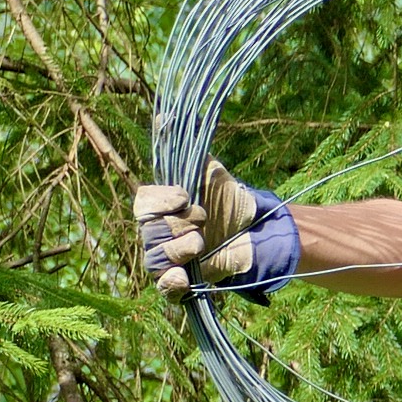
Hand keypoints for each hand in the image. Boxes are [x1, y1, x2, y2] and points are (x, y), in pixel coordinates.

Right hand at [133, 161, 298, 300]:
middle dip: (179, 225)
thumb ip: (188, 149)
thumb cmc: (232, 202)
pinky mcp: (181, 283)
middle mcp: (157, 233)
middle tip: (204, 220)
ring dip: (180, 249)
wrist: (258, 233)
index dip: (162, 201)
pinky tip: (182, 276)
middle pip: (150, 231)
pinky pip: (163, 287)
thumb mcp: (212, 172)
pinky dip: (171, 283)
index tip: (186, 198)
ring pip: (155, 258)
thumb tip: (165, 114)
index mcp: (159, 208)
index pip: (143, 203)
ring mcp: (167, 259)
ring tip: (201, 243)